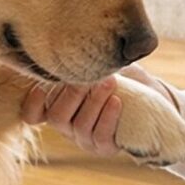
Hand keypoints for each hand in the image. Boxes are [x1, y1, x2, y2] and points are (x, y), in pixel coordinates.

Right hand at [21, 65, 167, 157]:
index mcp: (58, 106)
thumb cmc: (121, 77)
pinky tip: (117, 101)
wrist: (152, 97)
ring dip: (95, 102)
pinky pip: (101, 136)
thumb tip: (70, 37)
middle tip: (90, 75)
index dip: (33, 103)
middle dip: (73, 94)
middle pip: (57, 117)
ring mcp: (85, 139)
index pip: (32, 114)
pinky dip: (108, 117)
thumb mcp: (100, 65)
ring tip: (110, 82)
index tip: (42, 86)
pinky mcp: (105, 147)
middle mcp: (67, 126)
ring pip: (80, 126)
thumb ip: (82, 59)